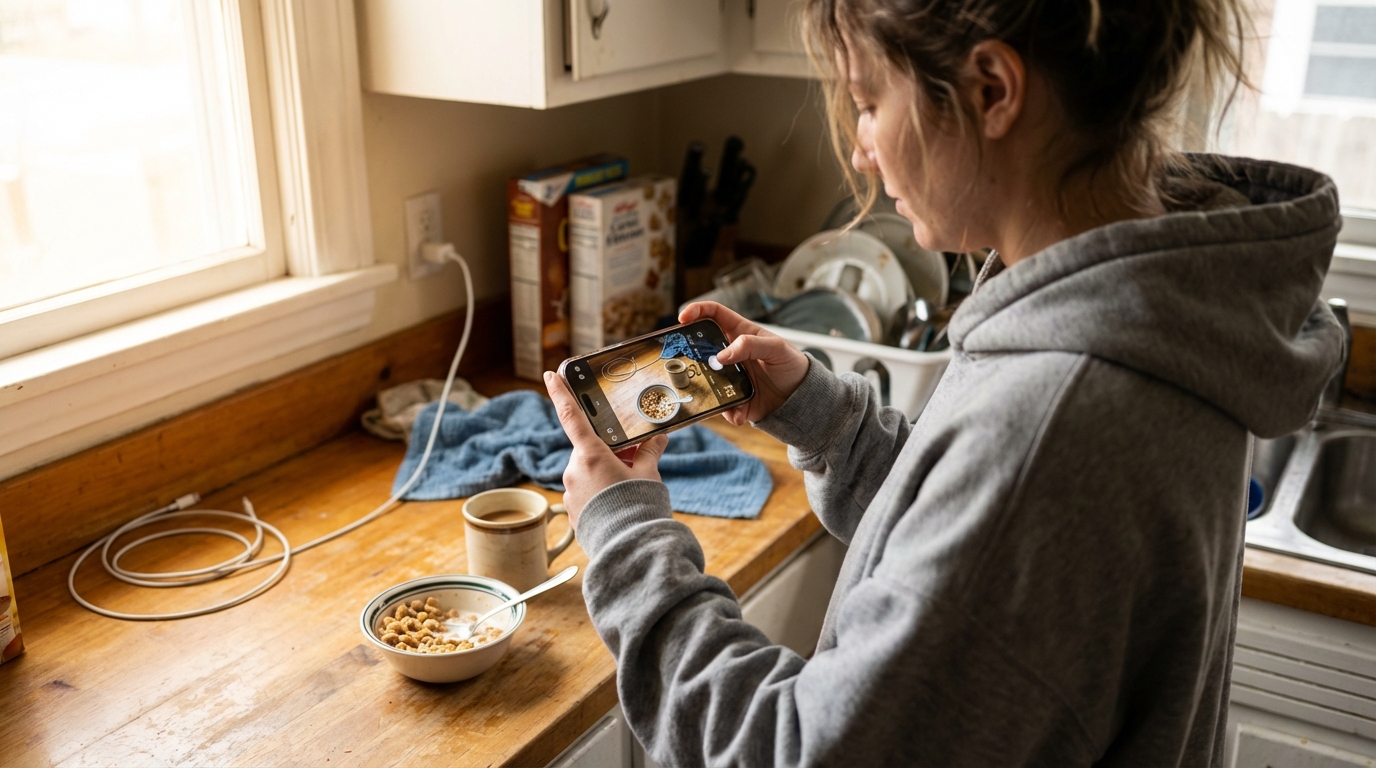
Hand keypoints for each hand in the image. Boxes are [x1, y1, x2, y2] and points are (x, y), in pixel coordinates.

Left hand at [544, 371, 668, 527]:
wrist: (629, 549)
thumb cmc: (638, 506)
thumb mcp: (648, 475)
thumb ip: (649, 452)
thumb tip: (657, 438)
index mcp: (590, 455)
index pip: (570, 415)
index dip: (560, 392)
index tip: (550, 374)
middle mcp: (574, 470)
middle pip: (589, 450)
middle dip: (608, 453)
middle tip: (632, 463)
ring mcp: (570, 491)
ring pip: (587, 472)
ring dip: (604, 474)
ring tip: (627, 490)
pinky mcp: (572, 509)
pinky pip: (584, 492)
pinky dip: (599, 492)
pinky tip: (617, 505)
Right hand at [680, 301, 808, 425]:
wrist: (801, 397)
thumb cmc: (791, 364)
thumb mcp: (776, 348)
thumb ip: (750, 345)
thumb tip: (720, 356)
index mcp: (739, 333)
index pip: (714, 314)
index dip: (697, 311)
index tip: (683, 318)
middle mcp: (729, 353)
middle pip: (700, 348)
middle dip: (690, 353)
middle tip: (686, 360)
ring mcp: (728, 376)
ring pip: (705, 379)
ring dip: (706, 387)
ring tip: (717, 393)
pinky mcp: (732, 398)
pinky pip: (721, 405)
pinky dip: (728, 411)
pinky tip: (738, 414)